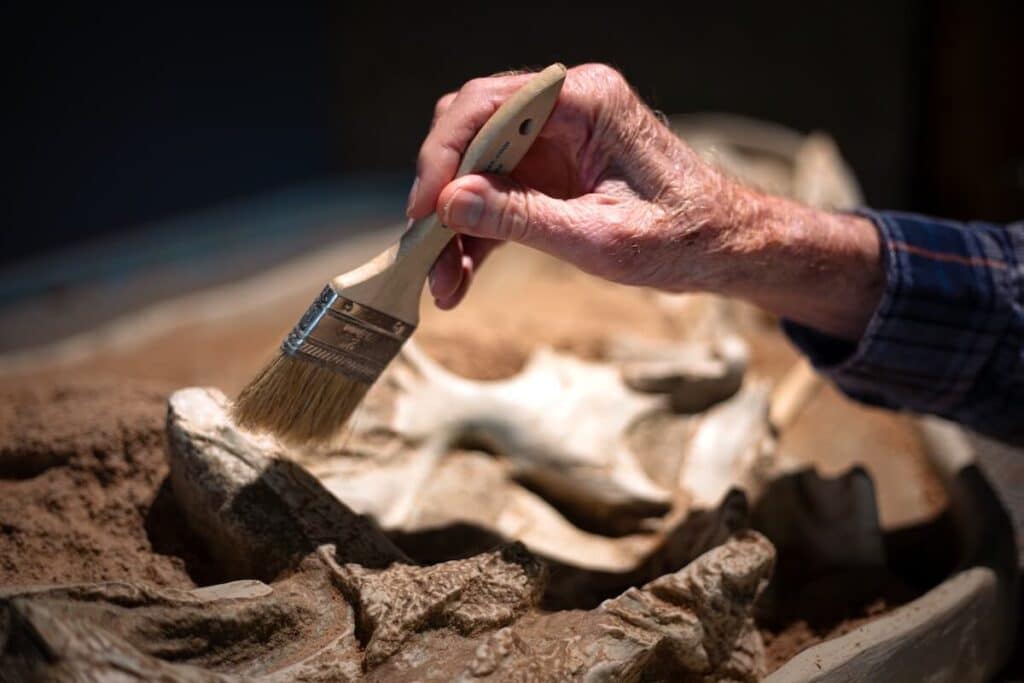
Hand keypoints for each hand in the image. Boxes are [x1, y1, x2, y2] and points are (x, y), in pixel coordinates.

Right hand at [410, 64, 882, 340]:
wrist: (726, 249)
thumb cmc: (683, 239)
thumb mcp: (599, 238)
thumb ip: (522, 218)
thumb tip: (448, 203)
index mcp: (585, 101)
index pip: (486, 105)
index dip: (443, 156)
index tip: (423, 209)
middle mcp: (565, 108)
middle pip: (472, 134)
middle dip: (442, 194)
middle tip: (425, 251)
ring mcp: (557, 140)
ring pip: (478, 169)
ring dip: (454, 223)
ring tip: (442, 283)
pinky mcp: (554, 172)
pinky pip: (499, 194)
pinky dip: (477, 232)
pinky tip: (461, 277)